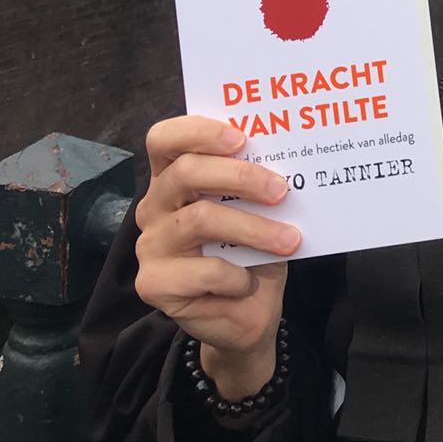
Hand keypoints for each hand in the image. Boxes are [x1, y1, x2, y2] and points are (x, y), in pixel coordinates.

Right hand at [134, 116, 300, 398]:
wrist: (247, 310)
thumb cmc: (253, 245)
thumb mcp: (259, 208)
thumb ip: (260, 181)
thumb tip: (292, 158)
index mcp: (175, 175)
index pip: (164, 139)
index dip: (198, 131)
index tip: (241, 138)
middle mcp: (155, 205)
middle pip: (186, 172)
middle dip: (240, 177)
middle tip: (281, 190)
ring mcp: (151, 244)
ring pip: (200, 220)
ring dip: (253, 228)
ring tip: (289, 239)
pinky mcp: (153, 284)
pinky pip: (203, 271)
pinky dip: (237, 275)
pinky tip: (250, 281)